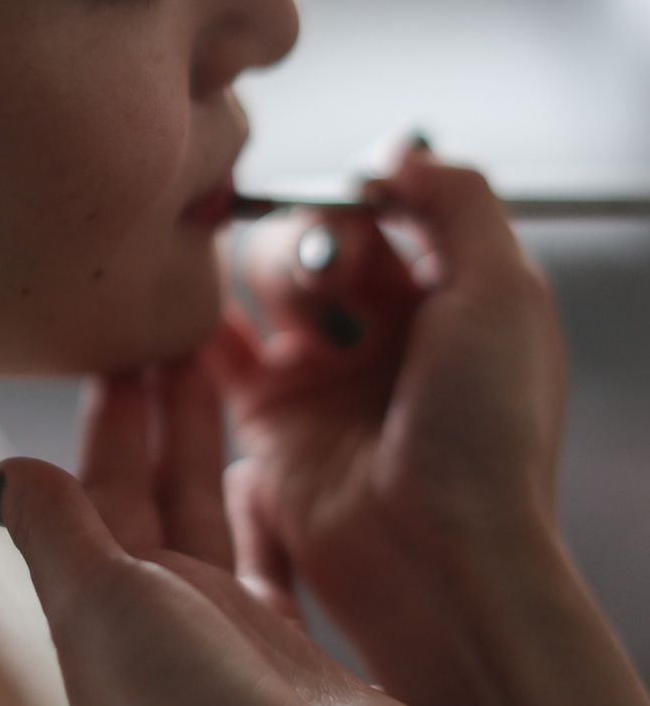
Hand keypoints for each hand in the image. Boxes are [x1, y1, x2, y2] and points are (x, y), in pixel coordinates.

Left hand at [0, 360, 467, 705]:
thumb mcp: (101, 609)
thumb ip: (56, 533)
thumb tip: (1, 470)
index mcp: (108, 603)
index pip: (100, 485)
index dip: (108, 418)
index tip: (116, 344)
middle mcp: (166, 617)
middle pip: (156, 489)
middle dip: (157, 413)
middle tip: (171, 332)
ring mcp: (235, 637)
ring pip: (212, 514)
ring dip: (206, 447)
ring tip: (214, 374)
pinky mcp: (303, 657)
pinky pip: (275, 564)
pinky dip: (267, 518)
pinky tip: (263, 473)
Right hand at [199, 143, 567, 705]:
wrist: (434, 556)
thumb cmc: (484, 432)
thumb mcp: (504, 295)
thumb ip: (459, 202)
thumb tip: (397, 149)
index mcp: (447, 298)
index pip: (386, 211)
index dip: (363, 197)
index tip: (355, 204)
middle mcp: (382, 328)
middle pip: (322, 237)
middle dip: (323, 242)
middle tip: (336, 279)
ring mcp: (322, 368)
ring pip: (269, 278)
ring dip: (276, 273)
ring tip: (308, 319)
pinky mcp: (267, 411)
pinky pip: (216, 345)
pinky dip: (202, 319)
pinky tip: (203, 306)